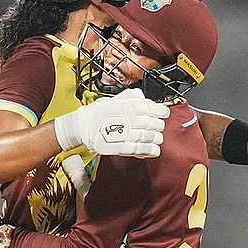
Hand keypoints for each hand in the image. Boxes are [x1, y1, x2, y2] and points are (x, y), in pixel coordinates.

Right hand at [54, 89, 169, 156]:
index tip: (164, 113)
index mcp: (129, 106)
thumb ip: (130, 97)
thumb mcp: (115, 99)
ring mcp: (126, 133)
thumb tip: (142, 97)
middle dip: (158, 125)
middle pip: (153, 123)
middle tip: (158, 126)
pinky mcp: (121, 147)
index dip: (162, 111)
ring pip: (149, 137)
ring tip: (157, 138)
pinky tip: (154, 150)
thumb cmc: (97, 112)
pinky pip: (140, 149)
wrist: (82, 125)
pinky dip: (150, 150)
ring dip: (156, 138)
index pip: (152, 108)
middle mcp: (130, 119)